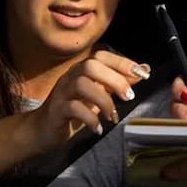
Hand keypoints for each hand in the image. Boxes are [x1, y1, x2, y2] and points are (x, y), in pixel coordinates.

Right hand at [32, 51, 149, 145]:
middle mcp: (71, 76)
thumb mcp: (99, 94)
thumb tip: (143, 69)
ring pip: (82, 84)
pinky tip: (97, 128)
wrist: (43, 129)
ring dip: (103, 100)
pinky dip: (89, 118)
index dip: (123, 62)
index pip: (102, 56)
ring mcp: (62, 92)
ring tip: (112, 116)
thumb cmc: (73, 110)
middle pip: (91, 66)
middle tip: (128, 97)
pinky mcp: (56, 110)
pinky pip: (72, 108)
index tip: (142, 73)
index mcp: (82, 70)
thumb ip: (119, 81)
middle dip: (114, 80)